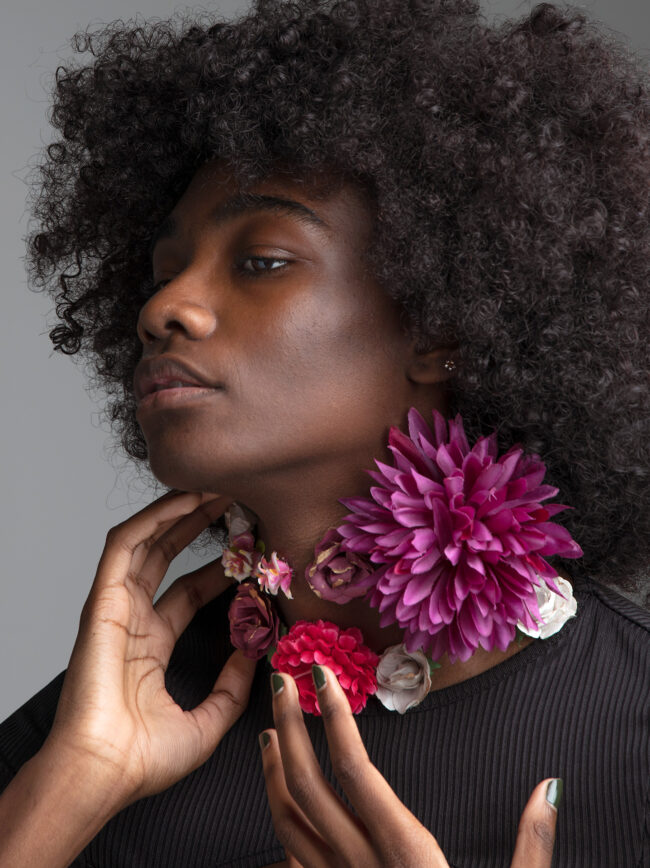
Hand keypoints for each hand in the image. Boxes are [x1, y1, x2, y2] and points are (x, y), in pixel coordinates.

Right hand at [44, 490, 256, 809]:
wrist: (102, 773)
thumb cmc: (143, 760)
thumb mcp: (207, 721)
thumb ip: (232, 687)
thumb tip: (256, 653)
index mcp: (150, 647)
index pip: (188, 591)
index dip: (219, 568)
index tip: (251, 550)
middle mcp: (132, 620)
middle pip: (168, 557)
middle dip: (200, 528)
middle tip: (235, 503)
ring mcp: (115, 608)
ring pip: (146, 542)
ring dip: (179, 512)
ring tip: (215, 489)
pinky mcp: (101, 600)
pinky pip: (124, 546)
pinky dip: (152, 518)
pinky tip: (185, 499)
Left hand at [260, 665, 559, 867]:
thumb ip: (532, 846)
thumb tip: (549, 787)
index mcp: (407, 856)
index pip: (357, 770)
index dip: (335, 718)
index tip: (321, 677)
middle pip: (310, 785)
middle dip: (290, 727)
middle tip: (280, 681)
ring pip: (287, 821)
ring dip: (272, 770)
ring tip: (268, 731)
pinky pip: (289, 860)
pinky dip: (278, 821)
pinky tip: (279, 801)